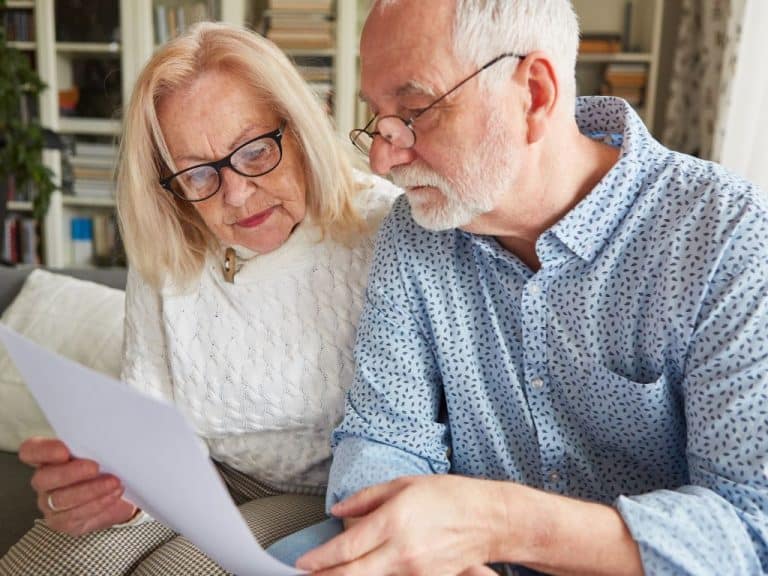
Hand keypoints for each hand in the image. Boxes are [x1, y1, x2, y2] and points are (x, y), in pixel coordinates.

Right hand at [20, 437, 136, 535]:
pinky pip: (75, 515)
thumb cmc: (106, 467)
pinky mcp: (62, 522)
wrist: (118, 492)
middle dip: (71, 473)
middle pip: (43, 478)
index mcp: (48, 457)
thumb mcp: (101, 452)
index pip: (31, 451)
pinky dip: (97, 504)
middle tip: (95, 467)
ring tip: (113, 483)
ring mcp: (49, 503)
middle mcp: (44, 480)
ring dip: (90, 490)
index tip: (64, 451)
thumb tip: (107, 439)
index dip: (43, 450)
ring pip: (60, 499)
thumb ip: (95, 445)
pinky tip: (112, 495)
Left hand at [296, 475, 504, 575]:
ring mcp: (414, 571)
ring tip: (329, 575)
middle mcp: (401, 550)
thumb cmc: (450, 496)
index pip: (347, 548)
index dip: (320, 558)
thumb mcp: (405, 484)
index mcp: (393, 521)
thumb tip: (338, 509)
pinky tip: (363, 572)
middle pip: (352, 574)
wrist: (490, 520)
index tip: (302, 563)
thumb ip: (367, 498)